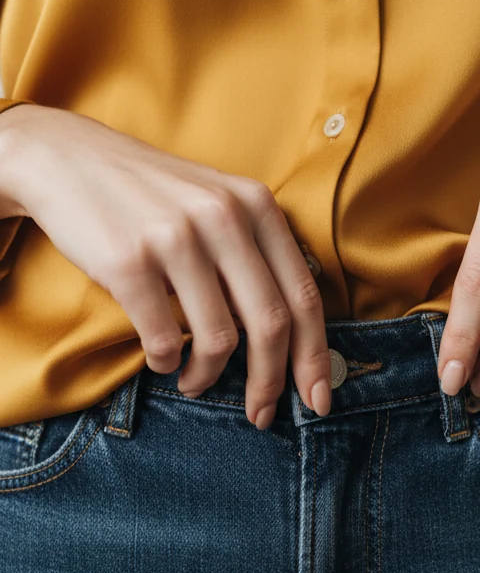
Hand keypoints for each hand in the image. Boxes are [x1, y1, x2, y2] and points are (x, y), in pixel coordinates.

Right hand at [0, 104, 330, 426]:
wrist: (68, 159)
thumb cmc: (154, 197)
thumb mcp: (220, 203)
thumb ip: (259, 254)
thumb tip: (295, 340)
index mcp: (257, 205)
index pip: (303, 296)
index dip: (315, 357)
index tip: (318, 400)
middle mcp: (223, 217)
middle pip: (271, 325)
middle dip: (271, 382)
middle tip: (261, 413)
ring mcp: (176, 239)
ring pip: (219, 339)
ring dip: (209, 377)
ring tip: (195, 382)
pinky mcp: (128, 262)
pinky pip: (163, 340)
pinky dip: (166, 364)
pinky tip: (162, 360)